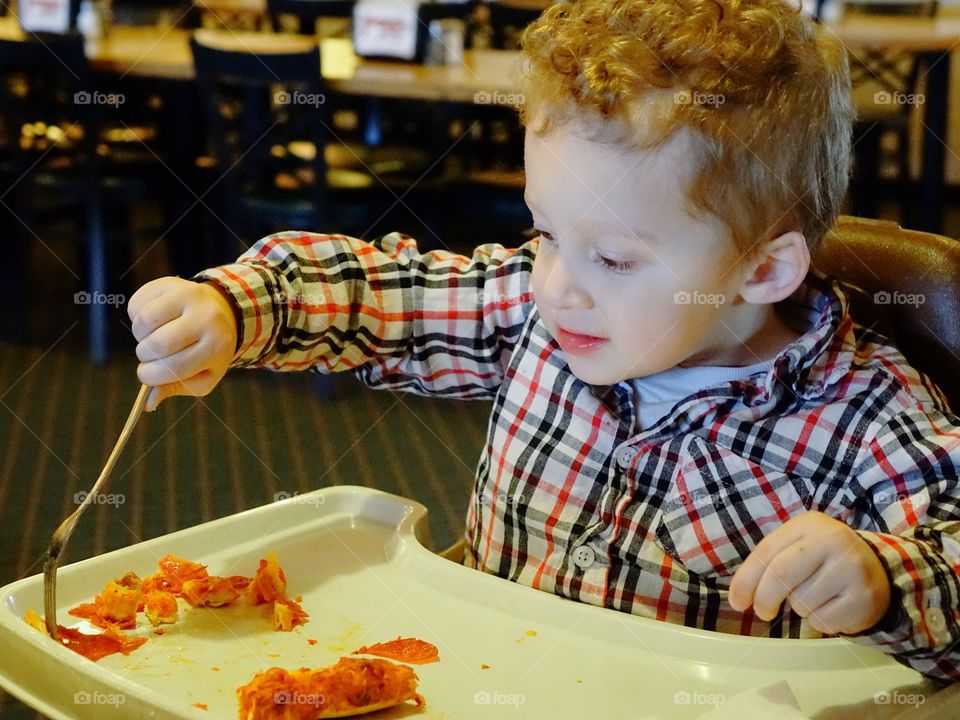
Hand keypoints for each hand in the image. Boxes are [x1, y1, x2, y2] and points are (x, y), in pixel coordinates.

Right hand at [128, 277, 237, 410]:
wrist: (221, 312)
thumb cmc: (208, 350)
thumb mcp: (202, 376)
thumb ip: (175, 389)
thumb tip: (147, 404)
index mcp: (217, 345)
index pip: (173, 368)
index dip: (151, 376)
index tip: (148, 375)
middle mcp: (206, 317)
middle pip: (156, 344)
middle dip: (145, 356)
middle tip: (151, 355)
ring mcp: (189, 295)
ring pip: (143, 321)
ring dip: (139, 335)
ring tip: (154, 335)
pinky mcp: (170, 282)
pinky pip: (137, 302)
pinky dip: (136, 315)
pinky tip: (154, 319)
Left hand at [728, 511, 891, 634]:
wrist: (878, 572)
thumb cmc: (824, 560)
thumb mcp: (798, 547)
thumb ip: (769, 563)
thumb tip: (739, 598)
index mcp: (810, 524)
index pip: (767, 552)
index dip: (746, 580)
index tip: (737, 602)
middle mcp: (833, 540)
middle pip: (781, 575)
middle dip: (764, 598)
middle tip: (762, 612)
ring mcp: (852, 569)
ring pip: (802, 602)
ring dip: (799, 608)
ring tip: (816, 596)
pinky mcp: (864, 598)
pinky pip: (823, 621)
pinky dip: (819, 621)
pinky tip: (833, 607)